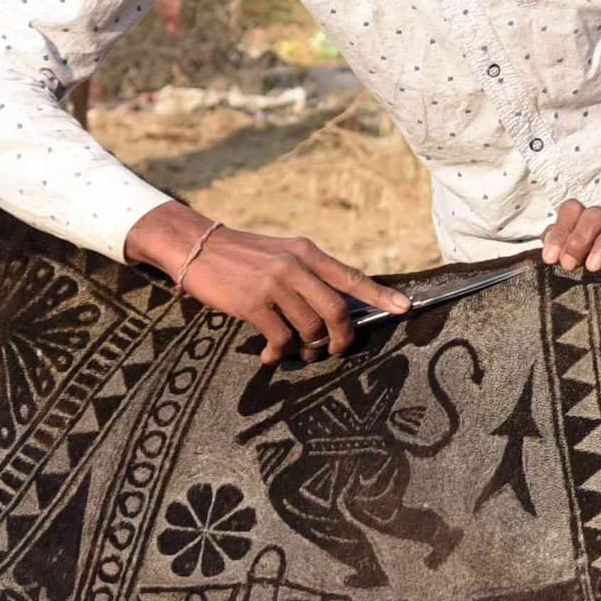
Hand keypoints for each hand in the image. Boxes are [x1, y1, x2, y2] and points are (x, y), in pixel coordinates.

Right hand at [128, 202, 405, 363]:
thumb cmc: (243, 256)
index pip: (351, 277)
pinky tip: (270, 354)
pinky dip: (279, 353)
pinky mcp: (252, 303)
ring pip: (309, 328)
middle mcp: (296, 266)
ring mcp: (274, 284)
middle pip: (337, 312)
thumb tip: (336, 309)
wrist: (196, 245)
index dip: (380, 295)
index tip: (404, 308)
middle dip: (341, 338)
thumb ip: (308, 275)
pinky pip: (280, 338)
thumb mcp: (282, 254)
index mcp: (308, 252)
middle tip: (334, 350)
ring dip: (307, 348)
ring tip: (297, 350)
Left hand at [539, 199, 600, 276]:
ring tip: (594, 267)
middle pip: (593, 214)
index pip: (571, 210)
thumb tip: (550, 255)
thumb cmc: (591, 278)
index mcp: (584, 222)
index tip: (551, 259)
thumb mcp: (572, 266)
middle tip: (569, 265)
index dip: (559, 231)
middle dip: (578, 239)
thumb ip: (559, 256)